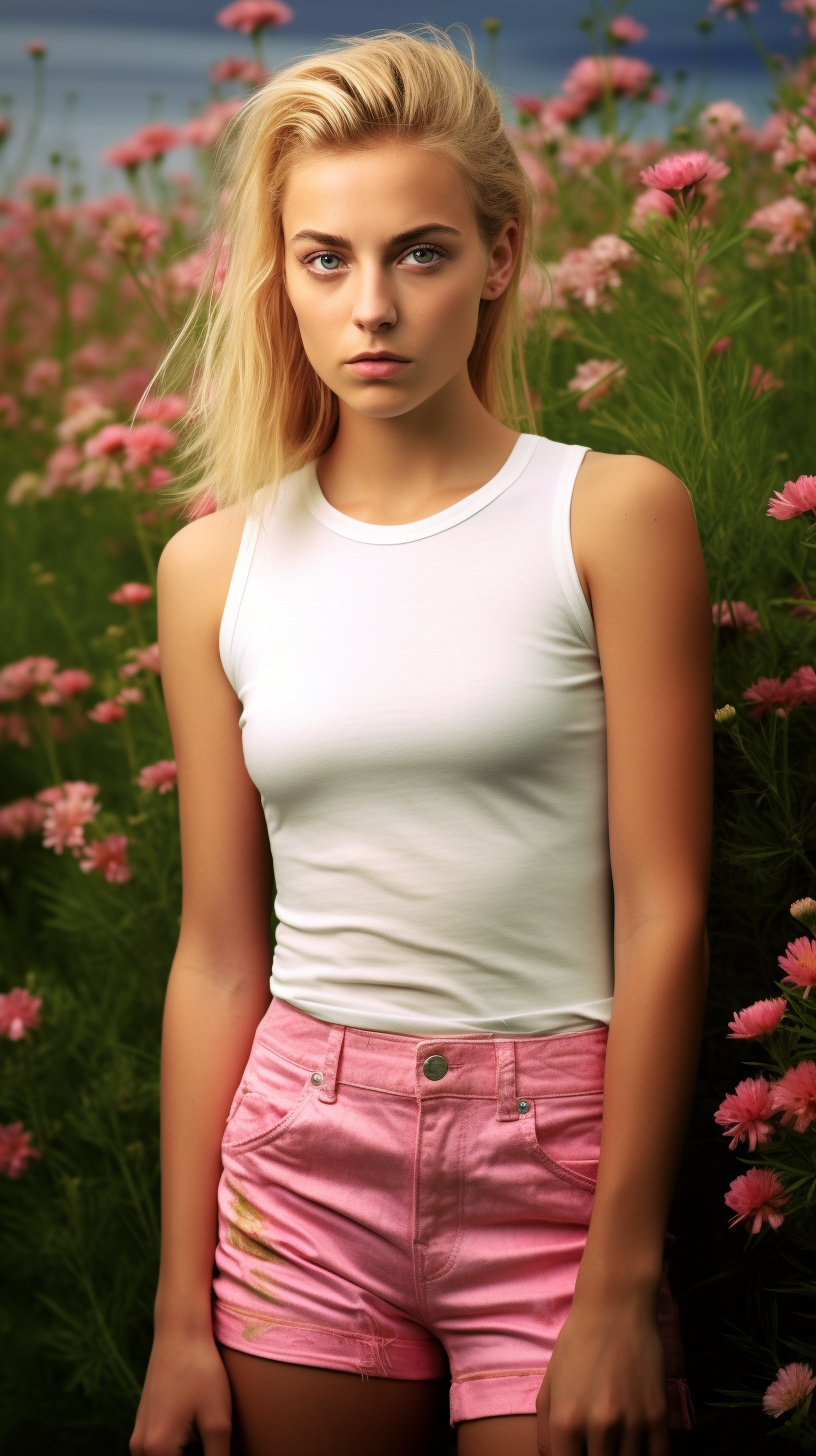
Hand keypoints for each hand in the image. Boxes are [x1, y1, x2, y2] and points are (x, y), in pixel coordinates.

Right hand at [130, 1329, 231, 1455]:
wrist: (179, 1332)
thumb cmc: (201, 1371)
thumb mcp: (218, 1420)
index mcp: (157, 1451)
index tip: (216, 1451)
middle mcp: (140, 1449)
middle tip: (212, 1444)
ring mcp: (138, 1438)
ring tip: (207, 1441)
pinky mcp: (143, 1427)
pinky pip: (159, 1454)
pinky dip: (177, 1454)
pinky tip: (198, 1441)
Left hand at [536, 1295, 668, 1455]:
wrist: (615, 1308)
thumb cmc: (578, 1344)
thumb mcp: (549, 1384)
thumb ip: (546, 1431)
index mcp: (566, 1421)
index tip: (580, 1452)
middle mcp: (598, 1427)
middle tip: (599, 1443)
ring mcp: (632, 1423)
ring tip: (617, 1442)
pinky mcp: (658, 1416)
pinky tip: (640, 1447)